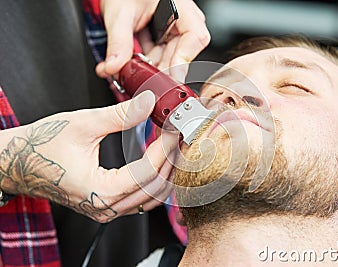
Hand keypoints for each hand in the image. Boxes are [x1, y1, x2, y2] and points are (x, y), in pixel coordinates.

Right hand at [0, 91, 178, 221]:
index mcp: (99, 191)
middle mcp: (106, 208)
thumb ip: (120, 114)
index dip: (165, 149)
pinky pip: (141, 199)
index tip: (174, 129)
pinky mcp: (107, 205)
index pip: (147, 173)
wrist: (18, 162)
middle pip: (155, 188)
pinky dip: (155, 180)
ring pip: (152, 198)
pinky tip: (159, 160)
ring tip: (173, 147)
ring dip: (166, 172)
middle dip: (171, 160)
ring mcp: (107, 210)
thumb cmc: (42, 145)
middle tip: (179, 136)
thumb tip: (149, 101)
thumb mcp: (83, 124)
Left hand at [96, 0, 209, 81]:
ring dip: (150, 67)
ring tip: (131, 70)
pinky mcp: (167, 38)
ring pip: (169, 58)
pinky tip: (134, 63)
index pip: (195, 37)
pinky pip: (161, 56)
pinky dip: (148, 62)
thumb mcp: (120, 14)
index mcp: (181, 8)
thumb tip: (115, 66)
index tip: (172, 76)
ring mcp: (177, 30)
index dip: (184, 59)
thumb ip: (118, 42)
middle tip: (142, 82)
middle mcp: (184, 20)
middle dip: (159, 69)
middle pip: (180, 54)